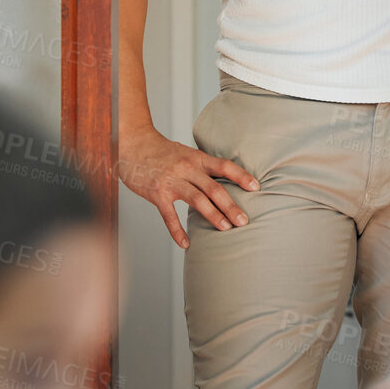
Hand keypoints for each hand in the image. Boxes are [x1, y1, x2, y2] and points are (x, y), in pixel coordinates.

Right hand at [117, 125, 259, 247]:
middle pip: (214, 188)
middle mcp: (187, 169)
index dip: (241, 176)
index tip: (256, 187)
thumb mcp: (186, 153)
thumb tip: (226, 179)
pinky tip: (186, 244)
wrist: (133, 145)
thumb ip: (203, 166)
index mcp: (197, 158)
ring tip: (226, 229)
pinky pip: (169, 216)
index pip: (224, 166)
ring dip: (213, 216)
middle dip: (231, 206)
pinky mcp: (157, 194)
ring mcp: (172, 181)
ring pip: (197, 200)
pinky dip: (178, 231)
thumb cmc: (162, 151)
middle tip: (244, 221)